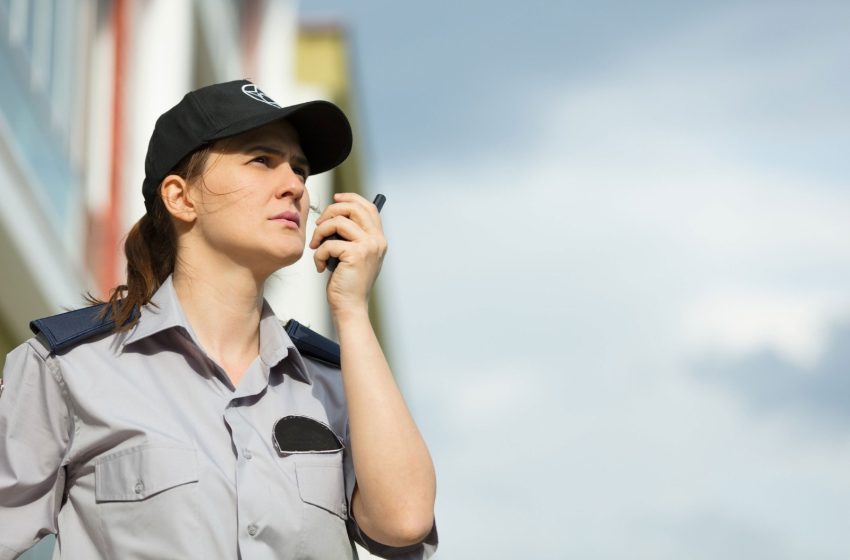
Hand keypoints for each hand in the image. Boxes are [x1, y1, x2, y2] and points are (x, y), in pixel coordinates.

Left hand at [309, 193, 387, 314]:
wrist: (350, 306)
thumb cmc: (348, 283)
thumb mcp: (354, 255)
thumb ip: (352, 236)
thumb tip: (336, 216)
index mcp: (378, 239)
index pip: (368, 207)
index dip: (351, 198)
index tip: (335, 199)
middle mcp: (377, 240)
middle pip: (353, 208)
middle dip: (330, 212)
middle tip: (319, 225)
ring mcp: (368, 246)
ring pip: (338, 222)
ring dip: (320, 232)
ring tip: (316, 247)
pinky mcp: (356, 255)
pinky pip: (329, 243)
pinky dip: (318, 253)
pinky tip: (320, 265)